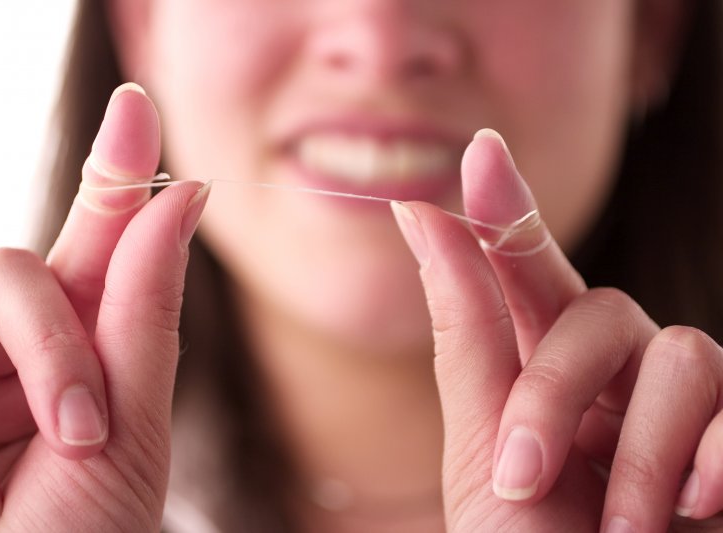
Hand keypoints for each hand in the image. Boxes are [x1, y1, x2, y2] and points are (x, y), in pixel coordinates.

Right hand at [0, 84, 207, 530]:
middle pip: (32, 265)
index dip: (113, 170)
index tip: (135, 107)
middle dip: (65, 343)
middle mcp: (13, 348)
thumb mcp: (131, 428)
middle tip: (88, 432)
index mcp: (88, 348)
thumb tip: (184, 194)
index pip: (101, 240)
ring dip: (24, 380)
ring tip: (21, 481)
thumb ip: (145, 312)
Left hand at [392, 129, 722, 531]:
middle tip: (518, 478)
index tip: (482, 149)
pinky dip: (707, 455)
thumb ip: (466, 332)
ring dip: (634, 449)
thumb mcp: (480, 451)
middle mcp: (614, 378)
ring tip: (614, 527)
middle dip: (552, 389)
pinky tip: (690, 510)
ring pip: (680, 350)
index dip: (509, 206)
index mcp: (540, 373)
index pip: (527, 268)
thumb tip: (419, 213)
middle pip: (597, 306)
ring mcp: (683, 413)